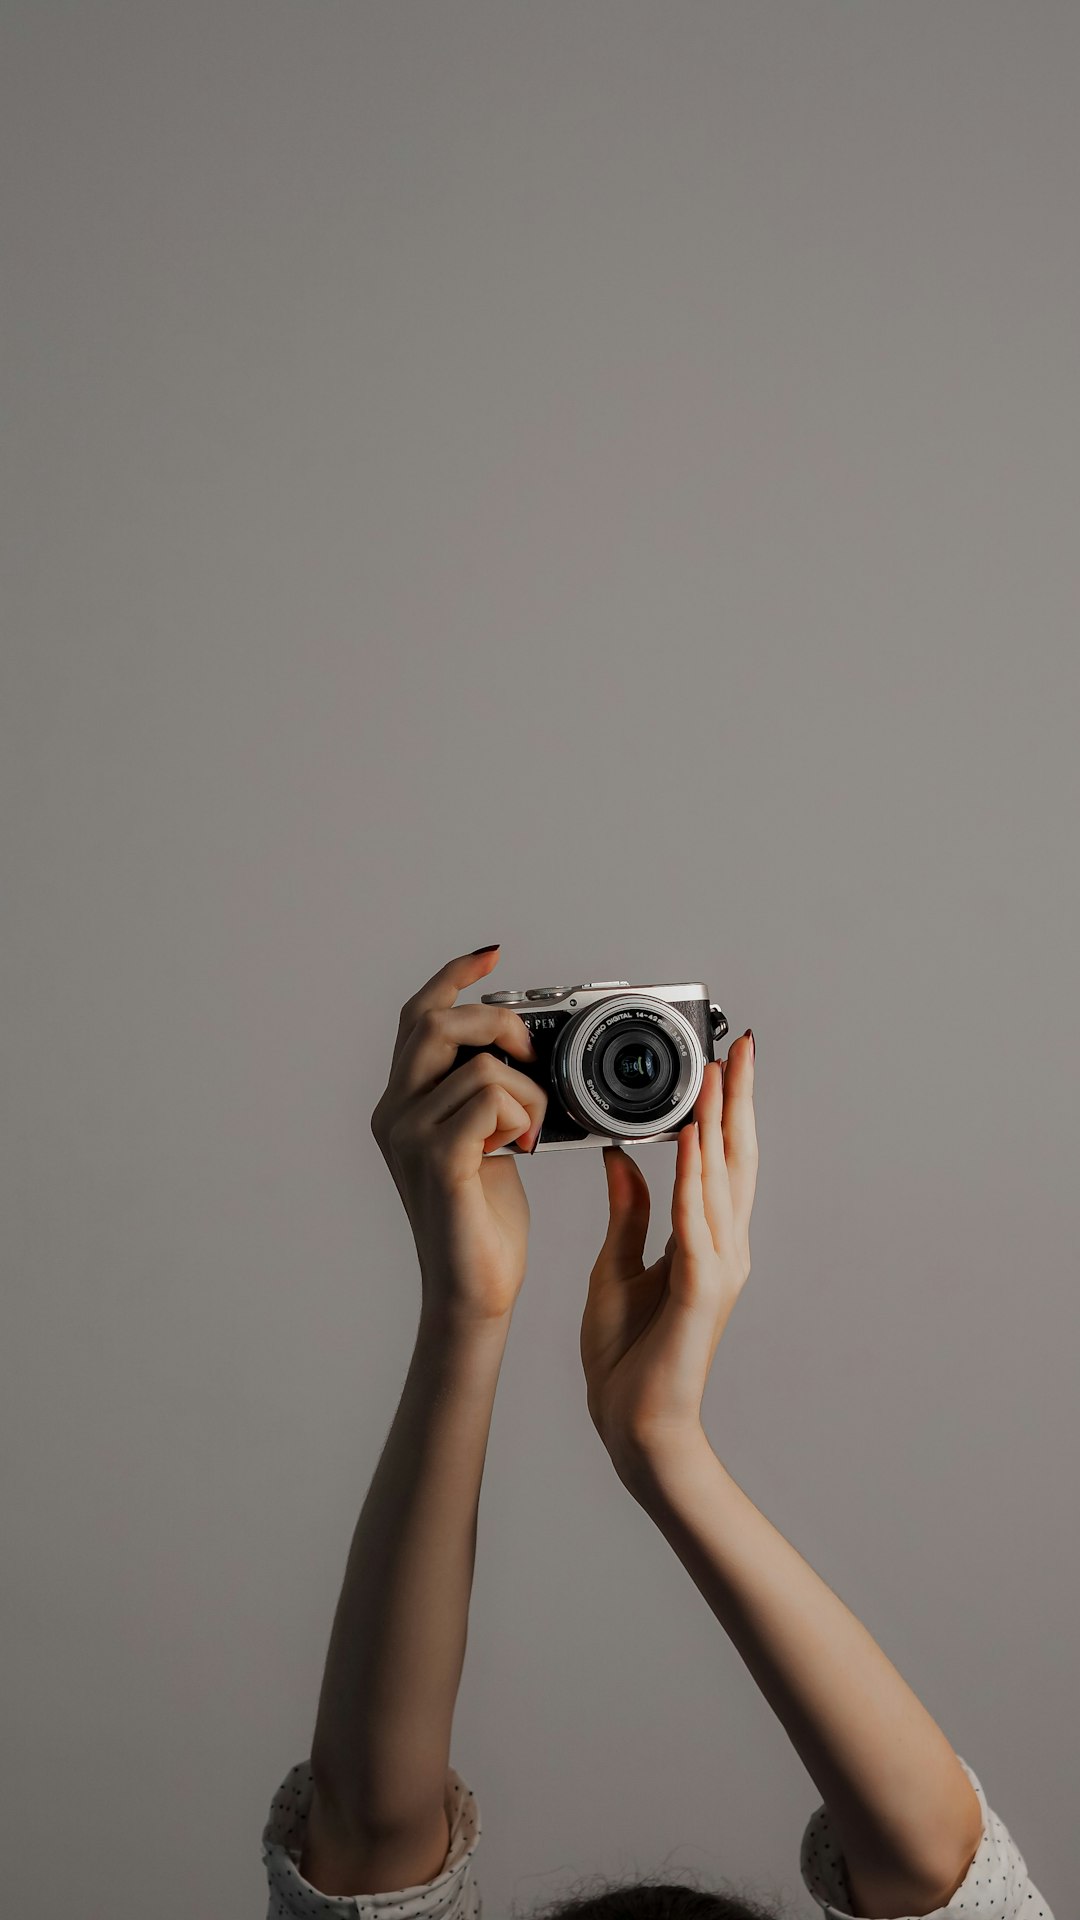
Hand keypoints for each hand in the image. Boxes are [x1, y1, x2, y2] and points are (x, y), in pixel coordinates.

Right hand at [369, 946, 547, 1325]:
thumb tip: (520, 1048)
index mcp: (401, 1103)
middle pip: (439, 1022)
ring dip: (528, 1092)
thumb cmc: (481, 1220)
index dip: (453, 978)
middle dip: (499, 1023)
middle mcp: (394, 1113)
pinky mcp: (439, 1162)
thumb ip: (484, 1092)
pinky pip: (490, 1100)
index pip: (418, 1016)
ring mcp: (411, 1137)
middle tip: (533, 1056)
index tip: (493, 957)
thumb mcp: (484, 1138)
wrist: (473, 1290)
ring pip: (481, 1064)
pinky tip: (525, 1148)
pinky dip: (524, 1115)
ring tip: (530, 1132)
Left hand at [580, 1035, 757, 1466]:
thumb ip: (628, 1213)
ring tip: (716, 1074)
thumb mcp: (616, 1267)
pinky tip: (692, 1140)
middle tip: (740, 1047)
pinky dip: (695, 1177)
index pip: (721, 1162)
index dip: (726, 1111)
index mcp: (706, 1242)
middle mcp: (723, 1248)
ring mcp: (719, 1268)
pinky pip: (697, 1221)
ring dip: (720, 1123)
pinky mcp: (702, 1290)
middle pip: (738, 1159)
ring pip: (724, 1180)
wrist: (634, 1426)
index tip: (723, 1064)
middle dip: (739, 1100)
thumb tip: (622, 1158)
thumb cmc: (627, 1358)